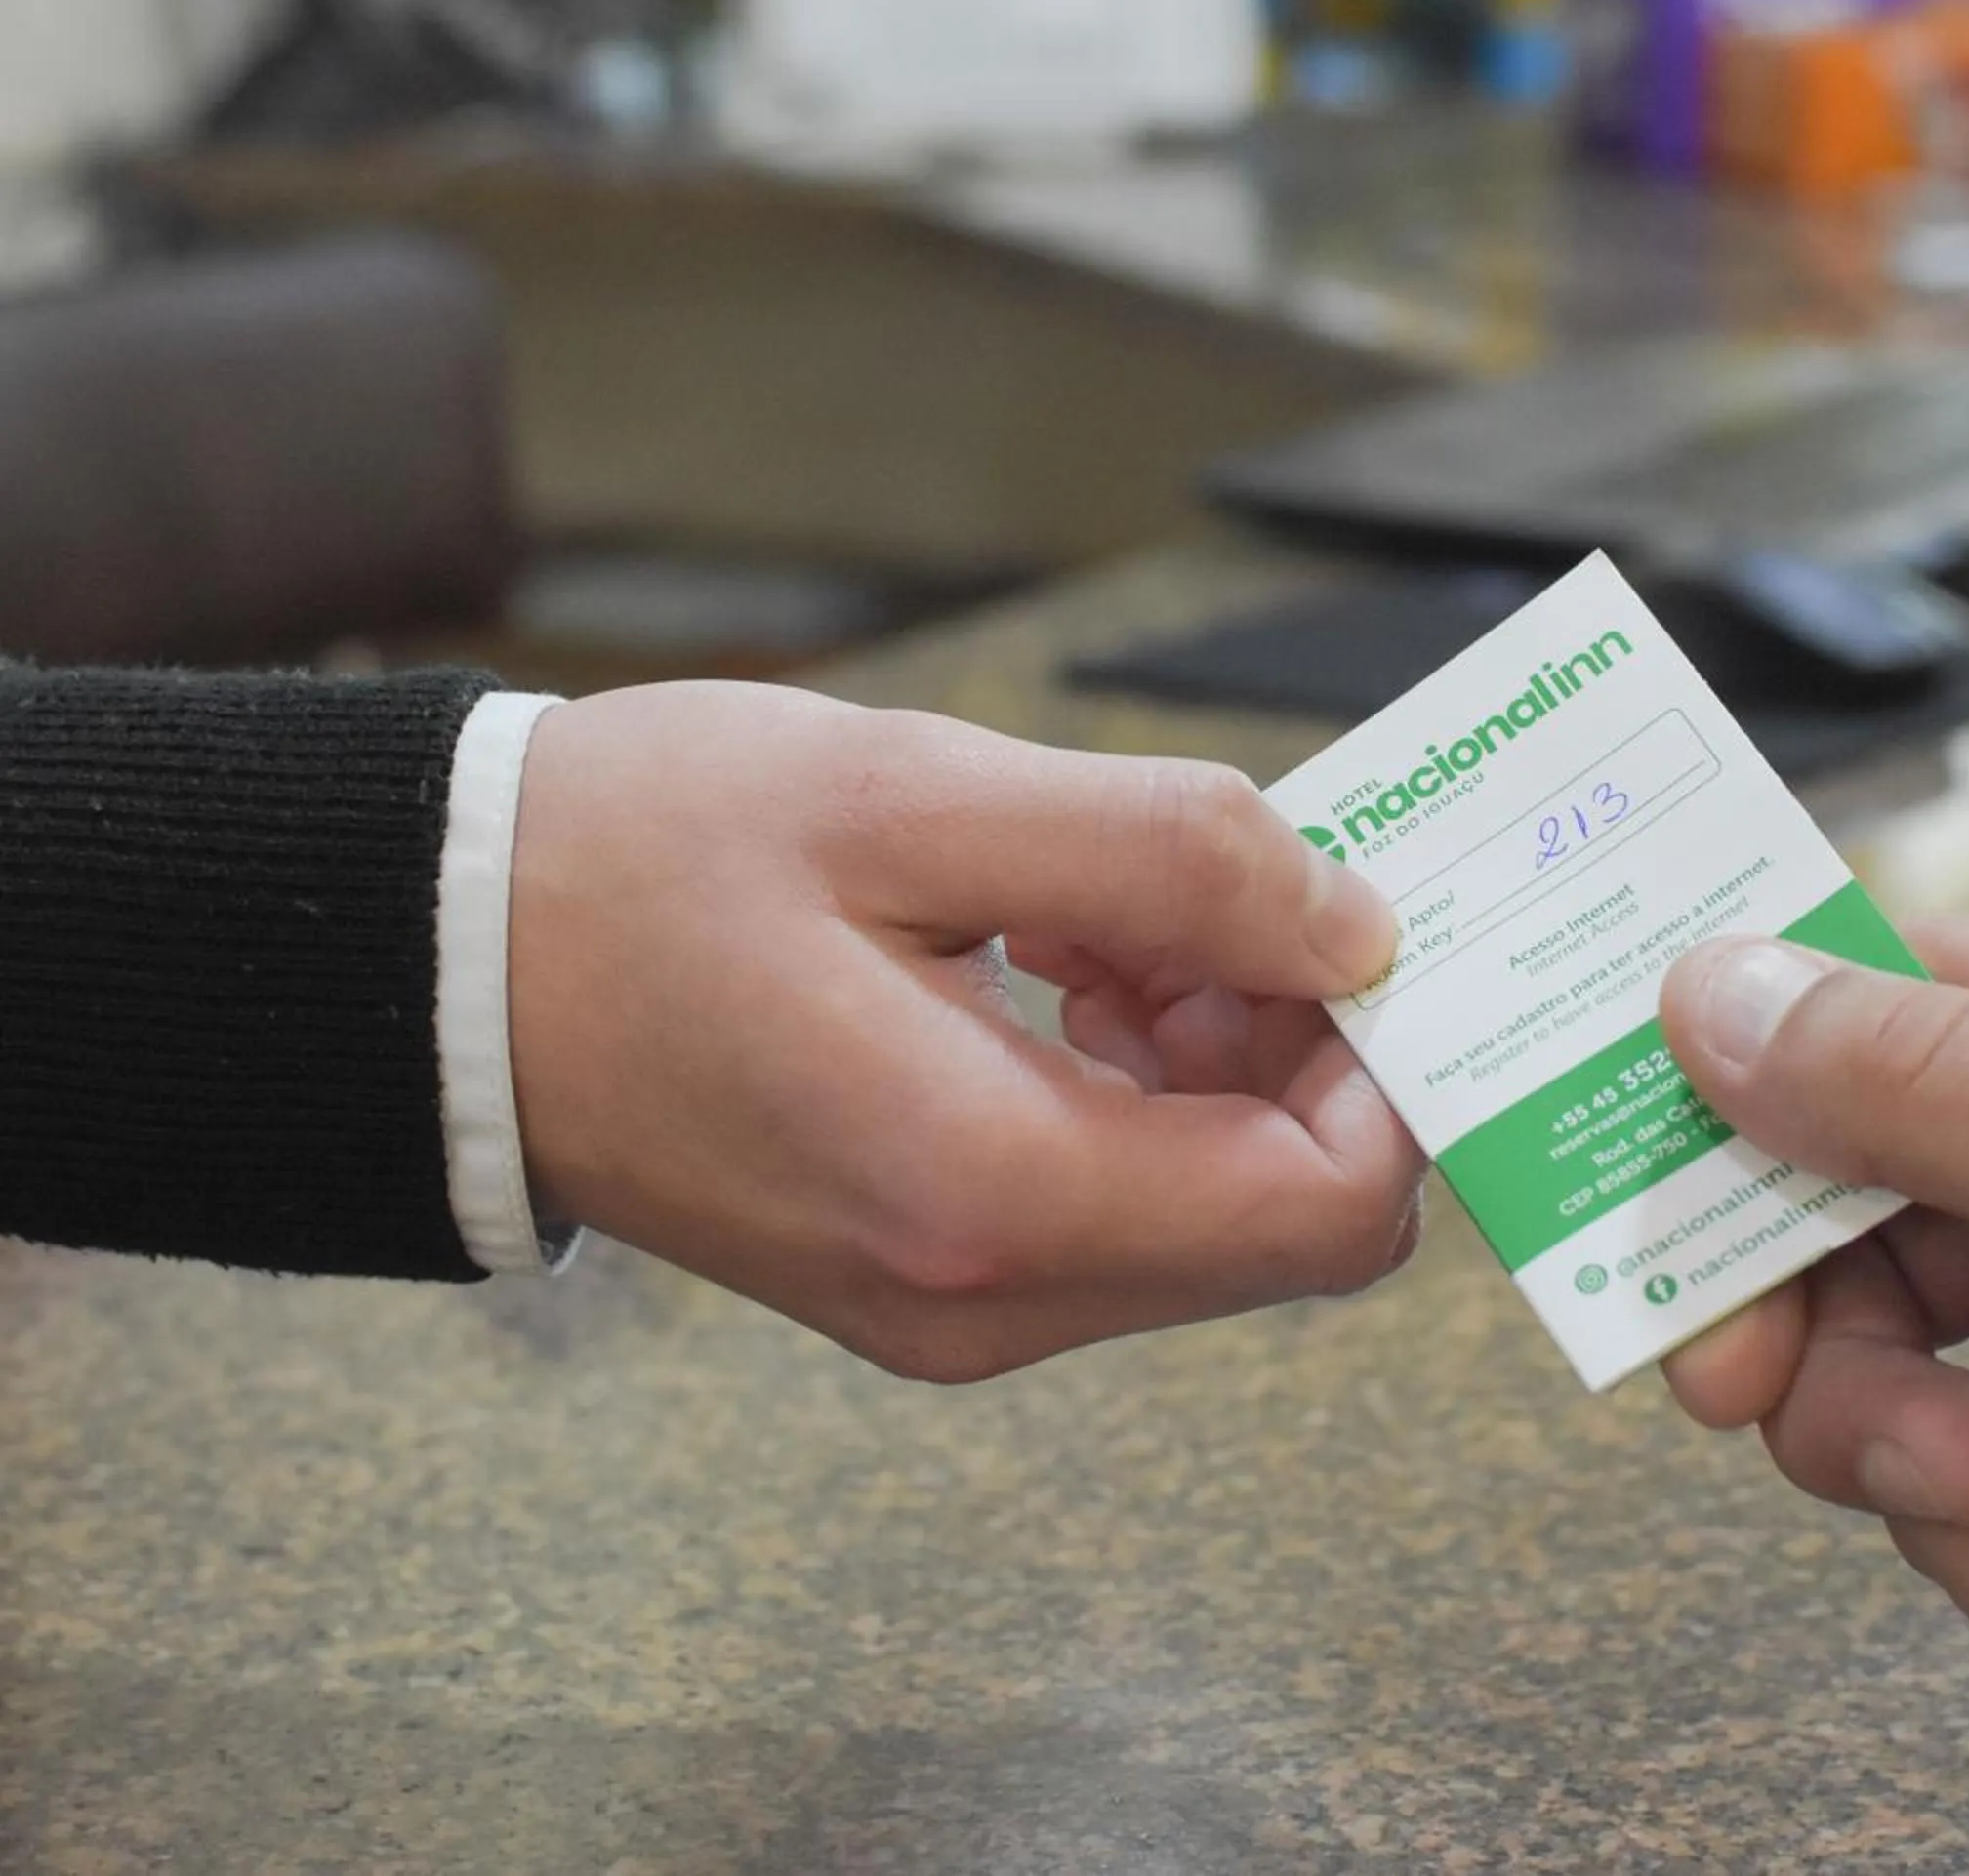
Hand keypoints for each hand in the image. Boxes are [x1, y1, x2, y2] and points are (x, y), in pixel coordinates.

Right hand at [507, 683, 1423, 1383]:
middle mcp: (992, 1299)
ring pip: (1211, 1204)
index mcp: (994, 1197)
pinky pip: (1117, 1197)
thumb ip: (1168, 857)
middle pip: (1286, 1214)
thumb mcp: (915, 800)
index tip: (1348, 925)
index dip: (1390, 1066)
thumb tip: (1359, 928)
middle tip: (1196, 894)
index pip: (1332, 1210)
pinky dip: (1137, 1077)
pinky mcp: (932, 1276)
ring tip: (1094, 912)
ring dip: (1214, 1047)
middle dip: (1294, 1042)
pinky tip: (1051, 958)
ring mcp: (960, 1306)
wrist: (441, 968)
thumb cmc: (640, 864)